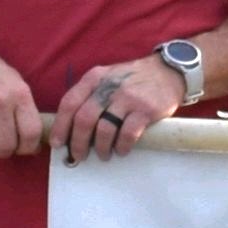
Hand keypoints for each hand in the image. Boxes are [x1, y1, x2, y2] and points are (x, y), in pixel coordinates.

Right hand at [0, 42, 47, 158]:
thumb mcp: (18, 86)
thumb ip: (26, 112)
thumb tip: (35, 145)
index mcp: (20, 95)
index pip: (31, 132)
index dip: (29, 147)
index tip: (23, 149)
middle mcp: (0, 101)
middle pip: (7, 144)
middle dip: (6, 151)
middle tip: (2, 147)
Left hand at [55, 55, 182, 163]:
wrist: (169, 71)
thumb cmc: (133, 79)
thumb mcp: (107, 77)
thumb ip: (90, 94)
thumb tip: (72, 126)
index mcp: (94, 78)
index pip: (69, 103)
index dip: (61, 126)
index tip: (58, 144)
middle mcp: (108, 87)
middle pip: (84, 119)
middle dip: (78, 142)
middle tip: (79, 155)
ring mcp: (128, 98)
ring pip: (105, 129)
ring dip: (101, 147)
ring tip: (103, 155)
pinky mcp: (146, 110)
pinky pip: (128, 134)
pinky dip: (122, 146)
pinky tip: (121, 150)